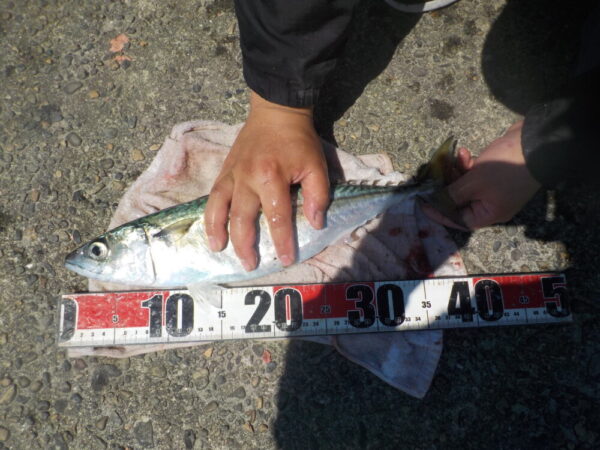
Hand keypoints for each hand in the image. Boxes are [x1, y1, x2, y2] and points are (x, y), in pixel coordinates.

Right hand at [204, 91, 328, 270]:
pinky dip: (209, 215)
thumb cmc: (299, 141)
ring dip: (218, 231)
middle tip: (251, 265)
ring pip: (219, 208)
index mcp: (272, 177)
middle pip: (243, 218)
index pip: (277, 217)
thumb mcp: (316, 165)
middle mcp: (247, 178)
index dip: (282, 241)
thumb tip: (314, 223)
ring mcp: (232, 175)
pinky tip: (210, 231)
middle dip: (246, 245)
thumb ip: (317, 196)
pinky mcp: (224, 171)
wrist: (276, 112)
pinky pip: (213, 197)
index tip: (286, 259)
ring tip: (219, 250)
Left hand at [424, 121, 540, 229]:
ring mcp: (494, 188)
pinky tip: (464, 152)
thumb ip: (453, 194)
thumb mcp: (474, 183)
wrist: (535, 142)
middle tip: (433, 177)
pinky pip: (475, 173)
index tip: (423, 204)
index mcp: (489, 214)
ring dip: (456, 172)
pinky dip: (467, 164)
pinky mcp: (495, 172)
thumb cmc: (504, 169)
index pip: (459, 220)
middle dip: (446, 188)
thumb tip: (436, 201)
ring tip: (450, 160)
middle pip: (460, 202)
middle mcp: (491, 204)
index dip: (440, 213)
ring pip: (466, 185)